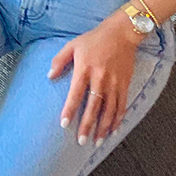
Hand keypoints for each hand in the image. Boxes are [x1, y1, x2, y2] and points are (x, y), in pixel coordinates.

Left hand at [47, 16, 139, 146]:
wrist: (122, 33)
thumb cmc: (95, 39)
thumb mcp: (73, 45)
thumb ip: (59, 60)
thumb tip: (49, 76)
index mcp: (85, 69)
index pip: (76, 94)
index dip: (70, 110)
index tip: (65, 124)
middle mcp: (100, 78)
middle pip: (93, 107)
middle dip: (87, 126)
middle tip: (81, 141)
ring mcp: (114, 83)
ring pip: (109, 110)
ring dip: (103, 127)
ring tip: (97, 141)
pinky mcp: (125, 84)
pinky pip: (122, 105)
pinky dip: (118, 119)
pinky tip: (113, 130)